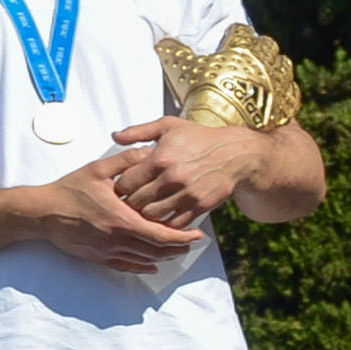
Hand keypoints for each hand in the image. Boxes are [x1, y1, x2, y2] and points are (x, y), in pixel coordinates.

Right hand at [21, 156, 208, 269]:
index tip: (198, 234)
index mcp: (121, 219)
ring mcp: (107, 251)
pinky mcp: (98, 257)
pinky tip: (153, 265)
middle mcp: (117, 239)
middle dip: (179, 248)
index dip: (183, 236)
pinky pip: (126, 266)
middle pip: (157, 251)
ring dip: (165, 257)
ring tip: (178, 250)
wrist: (41, 213)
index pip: (161, 234)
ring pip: (145, 260)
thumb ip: (126, 160)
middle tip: (193, 242)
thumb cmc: (68, 190)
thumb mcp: (97, 170)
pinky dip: (143, 267)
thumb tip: (150, 151)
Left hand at [99, 118, 268, 228]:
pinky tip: (163, 216)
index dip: (120, 186)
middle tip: (128, 202)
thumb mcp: (168, 126)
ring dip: (145, 215)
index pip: (125, 182)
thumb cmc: (200, 138)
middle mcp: (172, 178)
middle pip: (136, 202)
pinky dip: (166, 223)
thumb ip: (138, 131)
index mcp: (160, 158)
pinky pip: (174, 223)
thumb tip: (115, 137)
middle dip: (129, 203)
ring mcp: (187, 194)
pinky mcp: (200, 206)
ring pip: (152, 215)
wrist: (235, 154)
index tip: (121, 187)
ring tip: (144, 209)